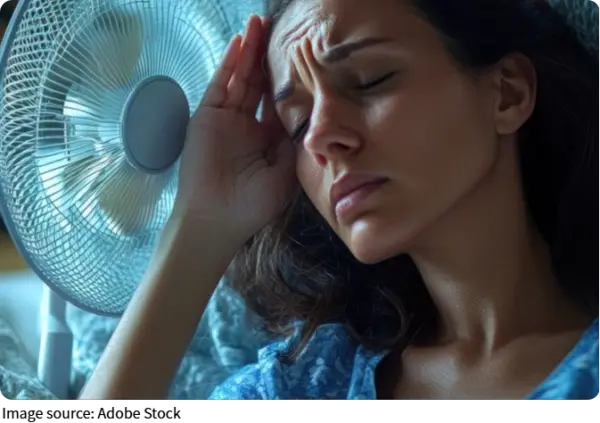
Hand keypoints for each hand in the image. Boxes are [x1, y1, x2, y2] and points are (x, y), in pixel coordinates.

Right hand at [173, 15, 295, 244]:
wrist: (218, 220)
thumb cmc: (253, 204)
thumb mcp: (286, 173)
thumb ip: (296, 143)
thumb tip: (312, 116)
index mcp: (267, 138)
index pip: (279, 100)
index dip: (289, 77)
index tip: (302, 55)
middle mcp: (247, 124)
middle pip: (259, 82)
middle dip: (267, 56)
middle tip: (278, 27)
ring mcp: (226, 119)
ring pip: (240, 77)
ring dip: (249, 51)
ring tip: (258, 23)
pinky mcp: (207, 117)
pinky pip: (220, 85)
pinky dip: (229, 65)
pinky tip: (239, 43)